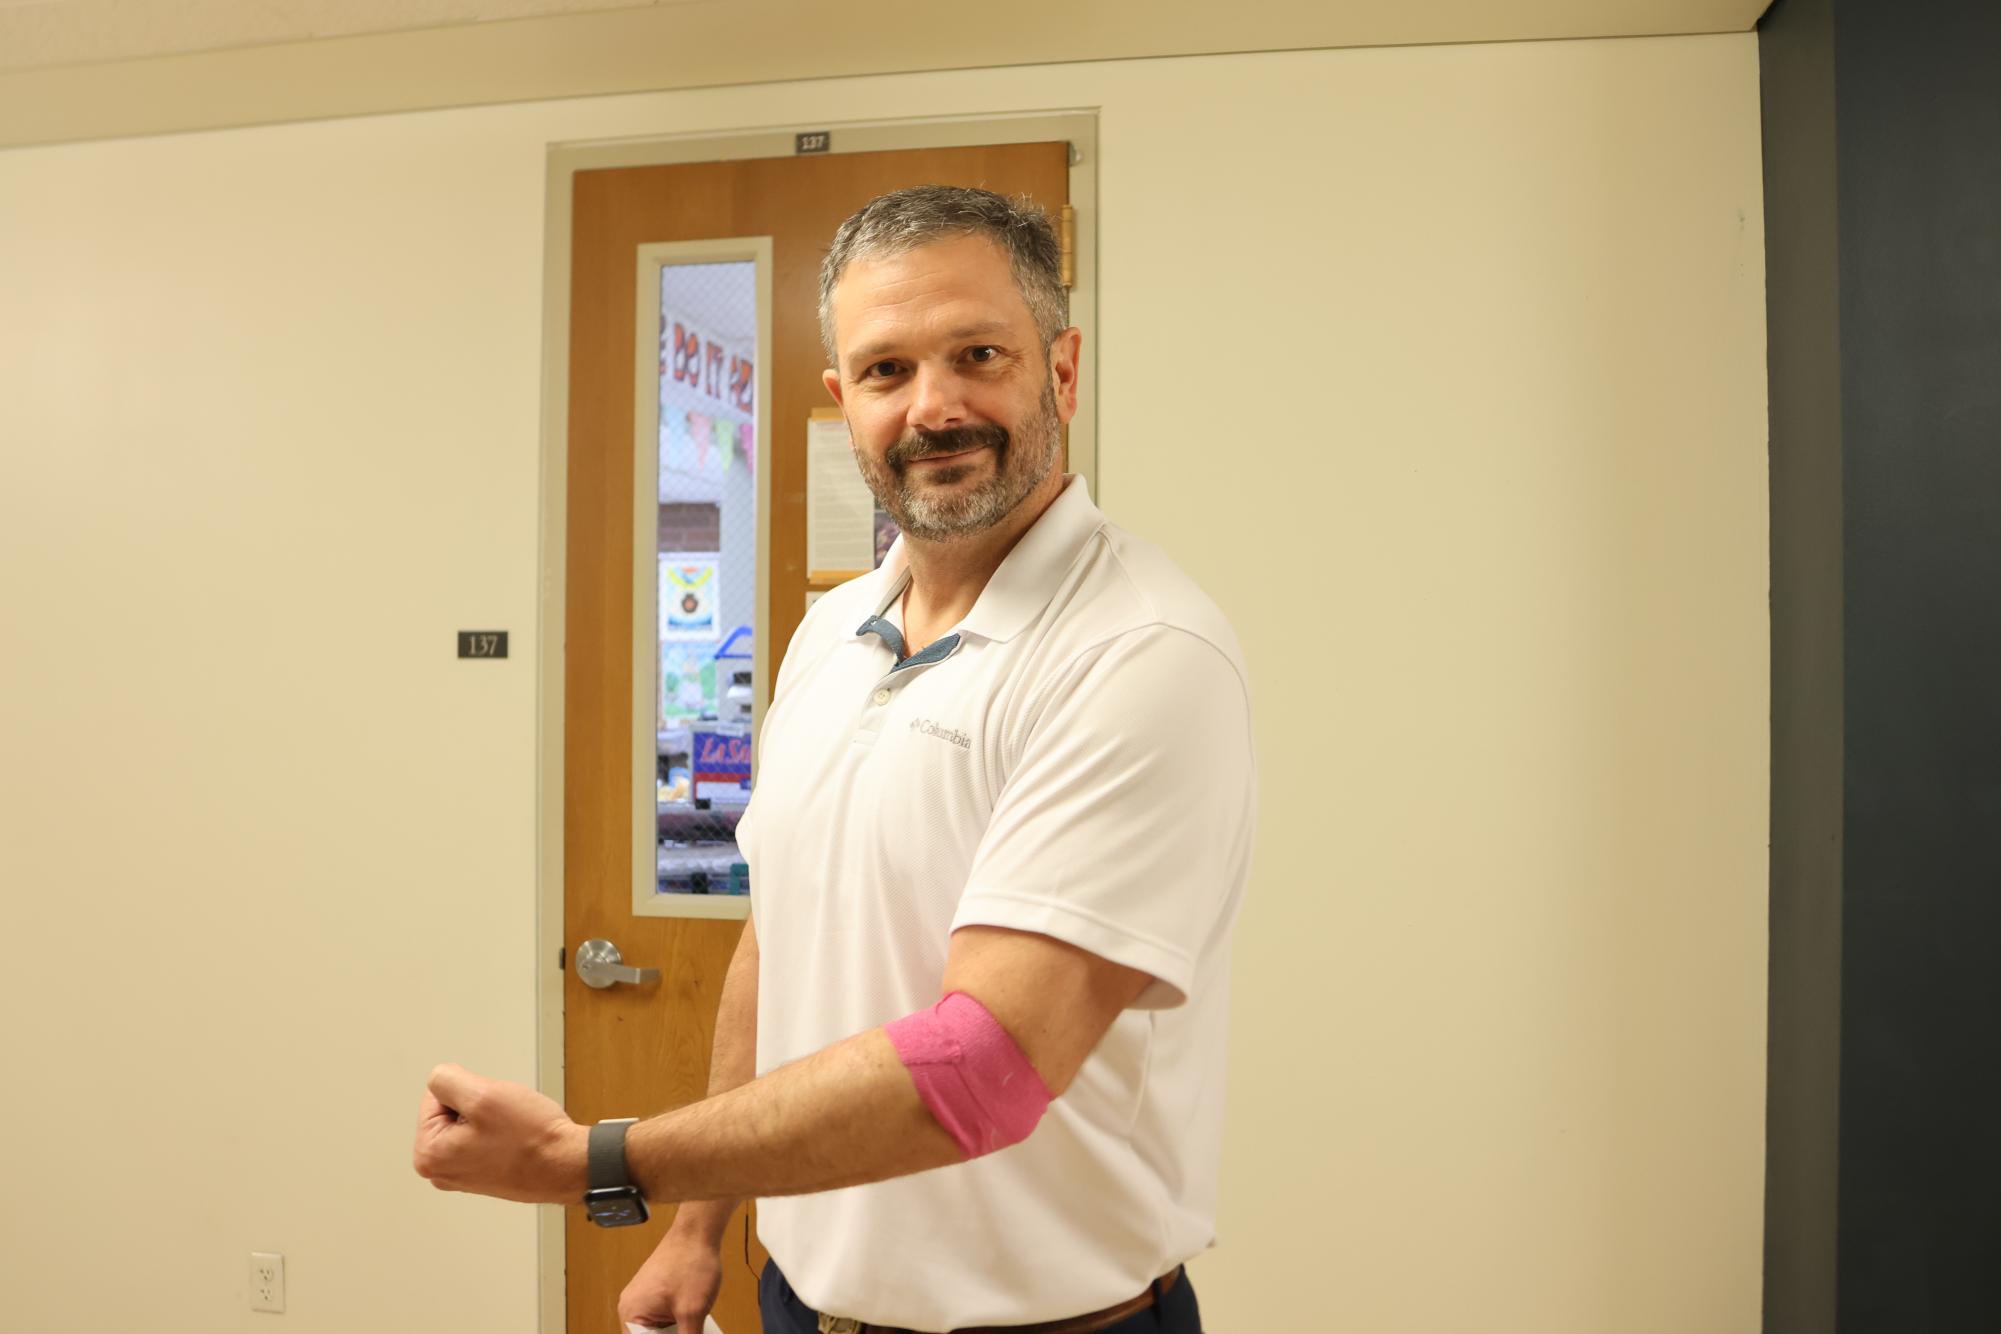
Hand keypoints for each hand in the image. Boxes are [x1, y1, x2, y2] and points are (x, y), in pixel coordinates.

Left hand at [412, 1063, 587, 1203]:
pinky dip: (499, 1132)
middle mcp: (439, 1171)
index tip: (490, 1109)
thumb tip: (440, 1077)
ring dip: (490, 1117)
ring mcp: (461, 1175)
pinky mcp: (482, 1174)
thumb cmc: (531, 1140)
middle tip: (503, 1119)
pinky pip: (483, 1137)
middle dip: (478, 1105)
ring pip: (469, 1122)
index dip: (468, 1091)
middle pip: (450, 1110)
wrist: (567, 1166)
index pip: (436, 1094)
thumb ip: (447, 1079)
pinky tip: (515, 1140)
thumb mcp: (483, 1095)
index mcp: (428, 1155)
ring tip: (511, 1131)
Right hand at [617, 1224, 724, 1331]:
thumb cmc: (691, 1263)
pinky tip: (694, 1326)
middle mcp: (632, 1307)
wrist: (698, 1232)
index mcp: (631, 1314)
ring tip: (693, 1327)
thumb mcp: (692, 1312)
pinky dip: (677, 1327)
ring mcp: (643, 1300)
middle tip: (690, 1332)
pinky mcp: (656, 1295)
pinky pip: (662, 1321)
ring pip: (656, 1333)